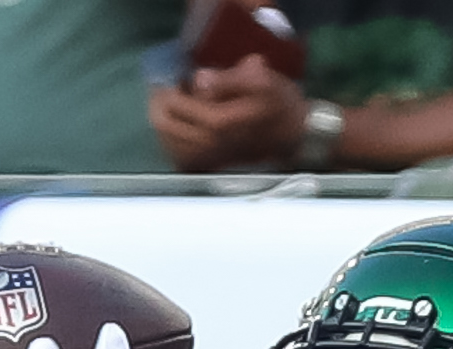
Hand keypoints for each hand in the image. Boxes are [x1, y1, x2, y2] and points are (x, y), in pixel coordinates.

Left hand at [151, 64, 304, 169]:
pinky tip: (175, 131)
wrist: (295, 137)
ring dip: (161, 123)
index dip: (165, 88)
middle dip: (157, 105)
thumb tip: (199, 79)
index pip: (173, 104)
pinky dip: (171, 144)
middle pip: (163, 125)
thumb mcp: (261, 80)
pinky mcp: (211, 166)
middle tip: (161, 91)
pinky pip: (179, 159)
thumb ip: (227, 79)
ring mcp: (207, 158)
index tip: (168, 77)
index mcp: (216, 121)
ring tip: (166, 108)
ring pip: (167, 143)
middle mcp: (207, 143)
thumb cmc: (279, 104)